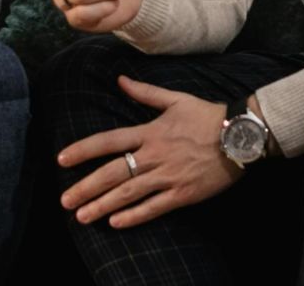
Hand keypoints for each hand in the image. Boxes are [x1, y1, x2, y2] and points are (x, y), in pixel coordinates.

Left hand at [57, 77, 240, 228]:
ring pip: (129, 193)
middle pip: (113, 172)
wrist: (241, 134)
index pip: (108, 141)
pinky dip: (134, 216)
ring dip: (103, 205)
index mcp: (150, 132)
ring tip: (82, 216)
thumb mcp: (176, 99)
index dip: (83, 150)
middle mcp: (155, 155)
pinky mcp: (183, 193)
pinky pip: (154, 207)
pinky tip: (115, 222)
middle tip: (65, 200)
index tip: (62, 159)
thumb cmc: (208, 115)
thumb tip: (120, 79)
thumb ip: (145, 92)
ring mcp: (168, 176)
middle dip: (86, 188)